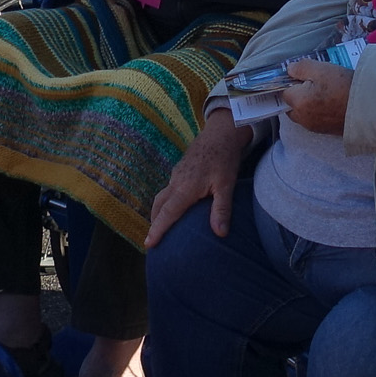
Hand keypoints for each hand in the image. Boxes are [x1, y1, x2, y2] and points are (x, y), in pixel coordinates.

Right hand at [143, 114, 251, 244]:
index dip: (157, 230)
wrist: (221, 132)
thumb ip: (221, 209)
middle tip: (151, 242)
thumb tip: (220, 234)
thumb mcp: (227, 185)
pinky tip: (174, 208)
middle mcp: (176, 182)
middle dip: (154, 224)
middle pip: (159, 206)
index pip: (167, 214)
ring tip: (159, 227)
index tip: (148, 244)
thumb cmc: (225, 158)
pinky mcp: (180, 170)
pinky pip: (168, 190)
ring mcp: (177, 175)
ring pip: (162, 197)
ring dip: (158, 213)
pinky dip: (165, 202)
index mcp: (185, 188)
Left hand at [280, 59, 352, 133]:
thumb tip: (289, 70)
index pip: (284, 91)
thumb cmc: (342, 86)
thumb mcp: (321, 69)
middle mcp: (302, 118)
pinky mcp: (326, 132)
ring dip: (309, 105)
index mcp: (298, 102)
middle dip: (298, 95)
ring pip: (303, 114)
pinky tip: (333, 104)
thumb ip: (301, 68)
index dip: (293, 82)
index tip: (306, 76)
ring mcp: (314, 127)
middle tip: (316, 84)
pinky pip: (315, 120)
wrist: (368, 108)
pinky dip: (319, 112)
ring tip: (326, 93)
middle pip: (292, 105)